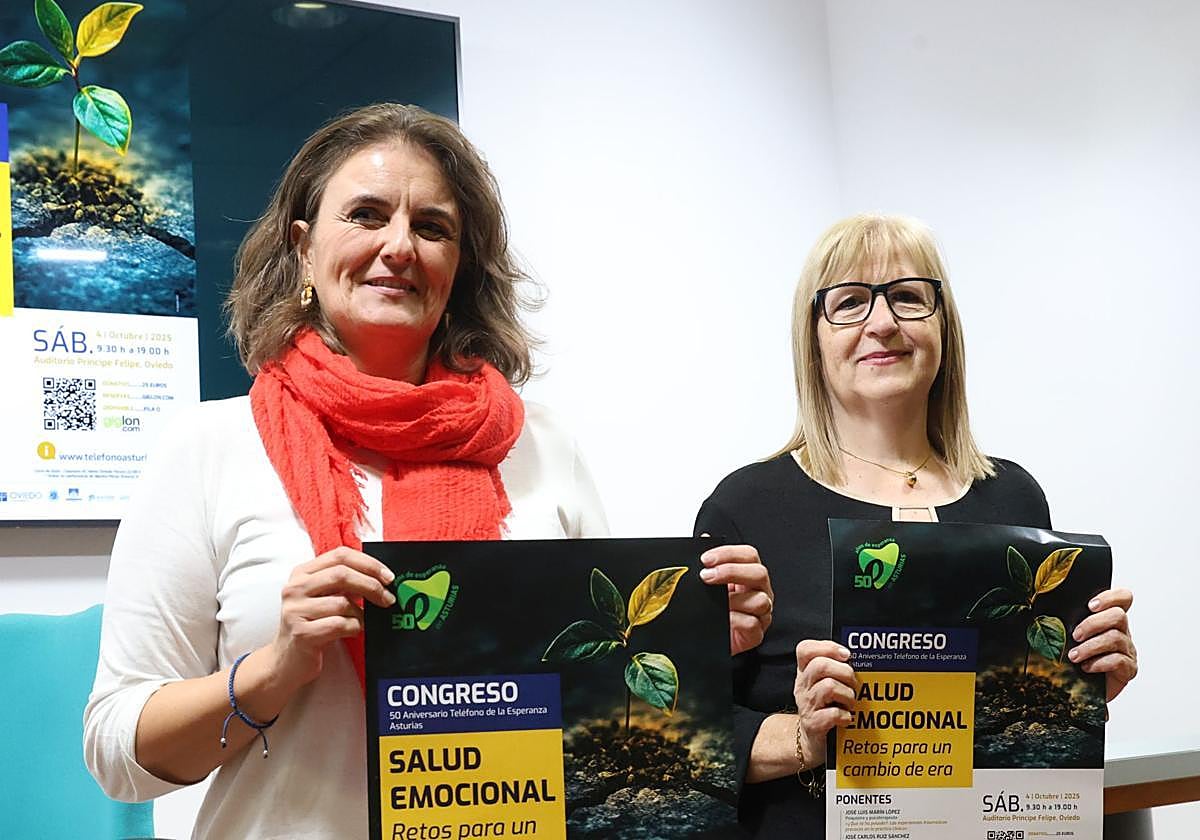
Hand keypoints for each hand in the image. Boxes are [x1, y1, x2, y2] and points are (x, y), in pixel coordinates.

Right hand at [267, 546, 394, 691]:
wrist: (287, 661)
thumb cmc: (312, 624)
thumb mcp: (324, 597)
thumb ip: (345, 583)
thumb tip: (382, 578)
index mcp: (302, 573)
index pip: (340, 555)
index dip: (368, 563)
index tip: (388, 576)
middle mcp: (295, 588)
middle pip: (342, 575)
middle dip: (371, 585)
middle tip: (388, 598)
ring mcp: (295, 611)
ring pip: (342, 603)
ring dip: (361, 613)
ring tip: (363, 621)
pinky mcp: (301, 634)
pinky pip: (339, 625)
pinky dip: (354, 628)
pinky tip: (353, 631)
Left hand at [698, 540, 772, 654]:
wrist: (708, 640)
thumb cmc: (713, 611)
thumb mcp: (708, 585)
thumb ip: (709, 562)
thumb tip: (704, 538)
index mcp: (749, 575)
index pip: (748, 555)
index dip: (728, 553)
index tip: (705, 559)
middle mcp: (760, 591)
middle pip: (759, 573)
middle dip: (731, 571)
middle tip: (706, 576)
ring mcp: (762, 613)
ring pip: (760, 600)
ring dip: (733, 600)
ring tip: (716, 604)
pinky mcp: (756, 633)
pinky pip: (752, 623)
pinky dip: (734, 620)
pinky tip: (722, 619)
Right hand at [793, 640, 855, 767]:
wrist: (812, 741)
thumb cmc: (825, 708)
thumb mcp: (824, 684)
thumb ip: (836, 669)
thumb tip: (859, 659)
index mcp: (805, 673)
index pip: (805, 649)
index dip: (827, 647)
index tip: (846, 655)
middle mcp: (803, 686)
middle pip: (819, 665)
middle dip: (844, 672)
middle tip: (854, 684)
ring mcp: (807, 705)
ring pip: (828, 687)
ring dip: (847, 695)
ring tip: (851, 703)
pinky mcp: (814, 725)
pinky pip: (832, 714)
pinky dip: (845, 716)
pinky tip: (847, 718)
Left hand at [1069, 587, 1136, 701]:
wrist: (1081, 687)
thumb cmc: (1074, 658)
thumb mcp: (1070, 636)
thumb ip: (1069, 622)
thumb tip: (1048, 611)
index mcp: (1110, 619)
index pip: (1123, 598)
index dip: (1110, 597)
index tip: (1089, 605)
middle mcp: (1123, 632)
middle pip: (1118, 616)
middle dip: (1093, 624)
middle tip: (1075, 635)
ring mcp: (1127, 650)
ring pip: (1116, 638)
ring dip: (1090, 647)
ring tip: (1074, 656)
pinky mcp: (1128, 669)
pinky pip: (1118, 661)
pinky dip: (1099, 663)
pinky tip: (1086, 667)